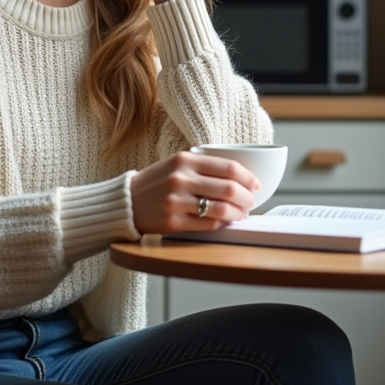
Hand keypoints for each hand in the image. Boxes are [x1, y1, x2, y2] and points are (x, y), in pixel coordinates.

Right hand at [130, 151, 261, 233]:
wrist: (127, 201)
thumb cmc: (158, 182)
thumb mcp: (177, 164)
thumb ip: (204, 167)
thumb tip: (240, 179)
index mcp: (185, 160)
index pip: (228, 167)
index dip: (248, 177)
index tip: (257, 184)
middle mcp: (181, 179)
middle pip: (228, 189)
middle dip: (247, 198)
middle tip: (251, 202)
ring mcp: (176, 201)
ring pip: (221, 209)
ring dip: (238, 214)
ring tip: (241, 214)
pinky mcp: (173, 222)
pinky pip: (208, 224)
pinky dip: (222, 224)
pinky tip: (226, 222)